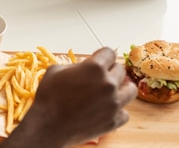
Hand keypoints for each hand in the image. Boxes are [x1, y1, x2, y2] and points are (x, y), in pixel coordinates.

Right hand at [7, 47, 136, 147]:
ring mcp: (114, 103)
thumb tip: (85, 66)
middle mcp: (108, 84)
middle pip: (120, 70)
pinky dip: (117, 111)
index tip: (100, 59)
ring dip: (121, 88)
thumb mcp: (56, 70)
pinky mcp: (114, 121)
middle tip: (99, 78)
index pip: (110, 52)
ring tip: (110, 91)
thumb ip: (76, 65)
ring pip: (130, 90)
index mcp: (95, 67)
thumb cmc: (49, 97)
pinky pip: (124, 113)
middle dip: (110, 71)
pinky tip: (106, 110)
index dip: (103, 55)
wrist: (48, 126)